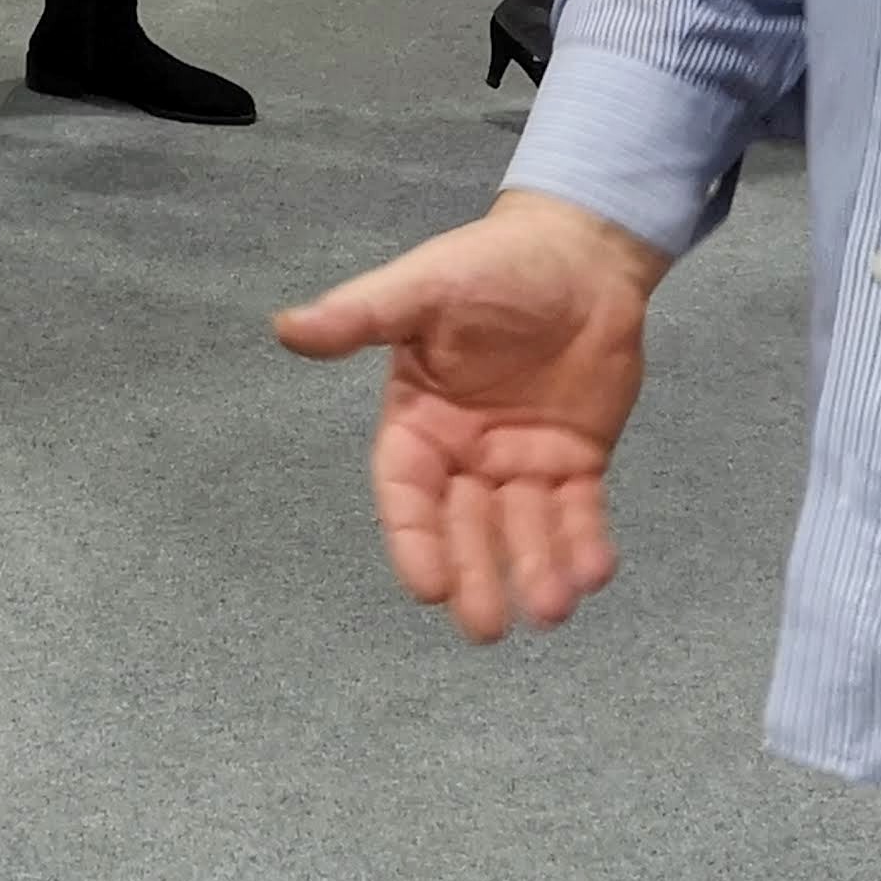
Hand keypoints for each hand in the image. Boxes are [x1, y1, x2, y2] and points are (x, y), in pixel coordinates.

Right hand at [277, 192, 662, 638]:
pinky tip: (595, 571)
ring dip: (535, 570)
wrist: (579, 254)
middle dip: (474, 575)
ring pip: (524, 530)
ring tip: (551, 608)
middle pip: (464, 527)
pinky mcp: (576, 462)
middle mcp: (464, 454)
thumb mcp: (422, 286)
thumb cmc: (492, 266)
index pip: (406, 492)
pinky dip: (585, 544)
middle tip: (487, 626)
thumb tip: (286, 328)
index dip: (413, 539)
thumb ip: (361, 315)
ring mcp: (521, 463)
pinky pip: (579, 513)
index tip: (426, 587)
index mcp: (418, 421)